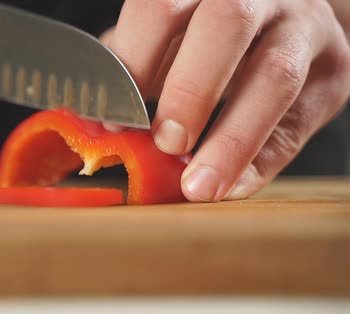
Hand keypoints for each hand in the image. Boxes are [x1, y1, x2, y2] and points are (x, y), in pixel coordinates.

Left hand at [104, 0, 349, 201]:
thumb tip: (95, 121)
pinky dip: (261, 163)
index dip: (134, 62)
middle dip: (190, 90)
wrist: (286, 17)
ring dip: (233, 140)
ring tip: (198, 186)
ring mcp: (304, 29)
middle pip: (225, 26)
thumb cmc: (208, 31)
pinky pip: (298, 124)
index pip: (160, 8)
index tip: (113, 117)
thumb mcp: (171, 32)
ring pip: (274, 78)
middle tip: (166, 143)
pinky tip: (230, 187)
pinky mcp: (334, 72)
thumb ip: (136, 62)